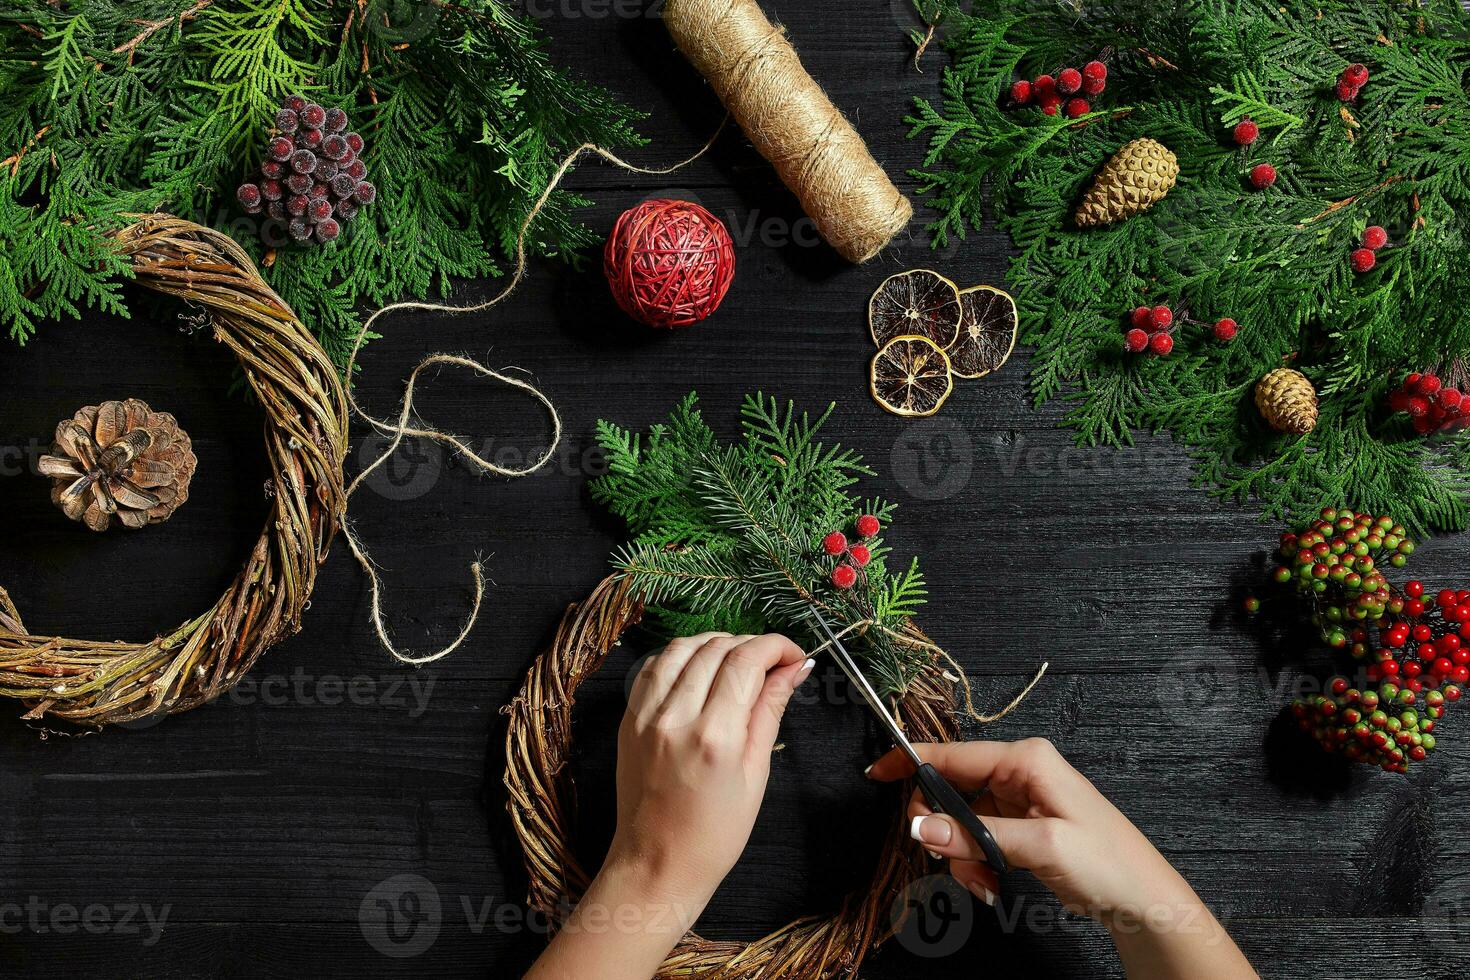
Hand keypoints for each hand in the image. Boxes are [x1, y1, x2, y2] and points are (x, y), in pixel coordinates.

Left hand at [608, 632, 813, 907]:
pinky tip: (700, 668)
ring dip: (715, 642)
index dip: (775, 646)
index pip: (746, 662)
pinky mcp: (629, 719)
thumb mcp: (755, 774)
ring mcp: (645, 716)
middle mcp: (675, 718)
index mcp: (714, 737)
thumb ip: (769, 711)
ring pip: (681, 647)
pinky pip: (654, 666)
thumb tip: (793, 669)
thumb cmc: (714, 834)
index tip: (793, 654)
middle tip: (773, 660)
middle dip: (752, 644)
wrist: (656, 865)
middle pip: (716, 649)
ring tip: (738, 659)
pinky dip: (681, 656)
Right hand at [869, 739, 1256, 979]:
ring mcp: (1020, 797)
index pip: (954, 753)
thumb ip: (977, 836)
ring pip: (962, 818)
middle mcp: (1020, 771)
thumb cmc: (1108, 862)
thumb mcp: (1040, 846)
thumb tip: (924, 826)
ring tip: (981, 883)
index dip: (912, 763)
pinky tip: (988, 882)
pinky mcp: (1022, 822)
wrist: (1144, 899)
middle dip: (944, 829)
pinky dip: (975, 860)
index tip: (876, 773)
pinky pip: (979, 835)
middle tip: (949, 862)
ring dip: (962, 854)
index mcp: (1027, 760)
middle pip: (953, 787)